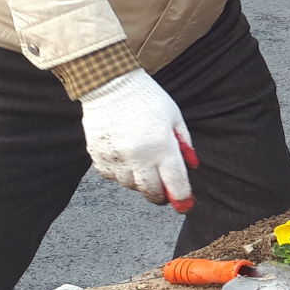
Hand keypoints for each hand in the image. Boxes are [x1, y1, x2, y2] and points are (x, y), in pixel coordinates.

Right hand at [81, 70, 195, 211]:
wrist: (110, 85)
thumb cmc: (147, 98)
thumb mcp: (174, 117)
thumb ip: (184, 144)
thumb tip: (192, 166)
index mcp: (161, 146)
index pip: (174, 182)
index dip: (181, 197)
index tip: (184, 205)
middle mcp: (138, 156)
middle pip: (150, 191)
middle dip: (160, 194)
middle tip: (164, 189)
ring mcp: (116, 158)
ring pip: (130, 185)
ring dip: (140, 181)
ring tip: (143, 163)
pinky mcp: (98, 157)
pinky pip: (111, 177)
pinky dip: (120, 174)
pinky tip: (125, 158)